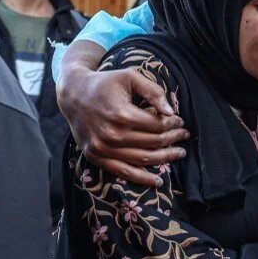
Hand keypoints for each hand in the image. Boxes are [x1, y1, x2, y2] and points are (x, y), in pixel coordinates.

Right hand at [57, 42, 189, 186]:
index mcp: (121, 114)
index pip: (157, 125)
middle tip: (184, 135)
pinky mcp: (95, 157)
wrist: (73, 94)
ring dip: (165, 158)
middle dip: (173, 139)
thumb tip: (171, 111)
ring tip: (179, 153)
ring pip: (142, 159)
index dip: (173, 124)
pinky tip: (157, 181)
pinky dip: (141, 178)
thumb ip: (153, 91)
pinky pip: (122, 172)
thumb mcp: (130, 77)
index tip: (180, 121)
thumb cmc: (105, 83)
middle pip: (153, 143)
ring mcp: (102, 149)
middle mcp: (111, 135)